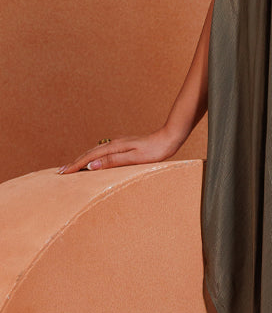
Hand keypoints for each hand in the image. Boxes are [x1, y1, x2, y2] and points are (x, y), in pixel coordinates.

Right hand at [56, 126, 180, 173]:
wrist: (169, 139)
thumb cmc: (155, 151)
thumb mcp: (134, 158)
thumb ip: (113, 161)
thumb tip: (92, 165)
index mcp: (114, 147)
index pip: (90, 157)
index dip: (76, 165)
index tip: (63, 173)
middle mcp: (114, 144)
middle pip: (89, 153)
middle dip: (75, 163)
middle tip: (61, 172)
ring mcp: (119, 144)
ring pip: (95, 152)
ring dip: (82, 159)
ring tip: (73, 167)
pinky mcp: (124, 146)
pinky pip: (103, 153)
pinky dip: (93, 157)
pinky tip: (94, 161)